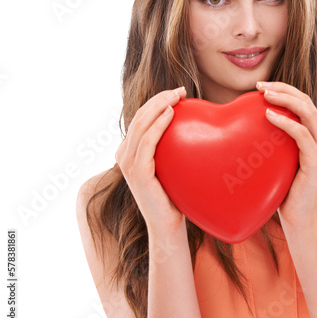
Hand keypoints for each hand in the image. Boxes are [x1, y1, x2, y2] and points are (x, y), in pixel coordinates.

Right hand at [115, 86, 187, 233]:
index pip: (141, 117)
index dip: (158, 100)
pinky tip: (171, 114)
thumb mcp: (170, 164)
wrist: (169, 227)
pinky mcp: (137, 173)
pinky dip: (158, 125)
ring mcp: (128, 164)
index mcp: (129, 150)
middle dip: (160, 99)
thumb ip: (170, 145)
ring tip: (176, 96)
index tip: (178, 92)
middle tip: (180, 90)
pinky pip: (147, 142)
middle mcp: (124, 155)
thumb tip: (191, 123)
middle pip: (140, 117)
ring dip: (159, 106)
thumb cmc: (174, 195)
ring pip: (141, 125)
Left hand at [256, 81, 316, 228]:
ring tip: (265, 95)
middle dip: (283, 89)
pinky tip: (269, 116)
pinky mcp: (316, 161)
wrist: (297, 218)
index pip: (302, 101)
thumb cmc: (282, 187)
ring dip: (285, 99)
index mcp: (312, 133)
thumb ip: (270, 140)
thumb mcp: (276, 157)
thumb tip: (242, 124)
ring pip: (307, 112)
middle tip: (260, 86)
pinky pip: (302, 135)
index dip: (283, 88)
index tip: (260, 86)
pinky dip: (286, 122)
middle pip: (306, 101)